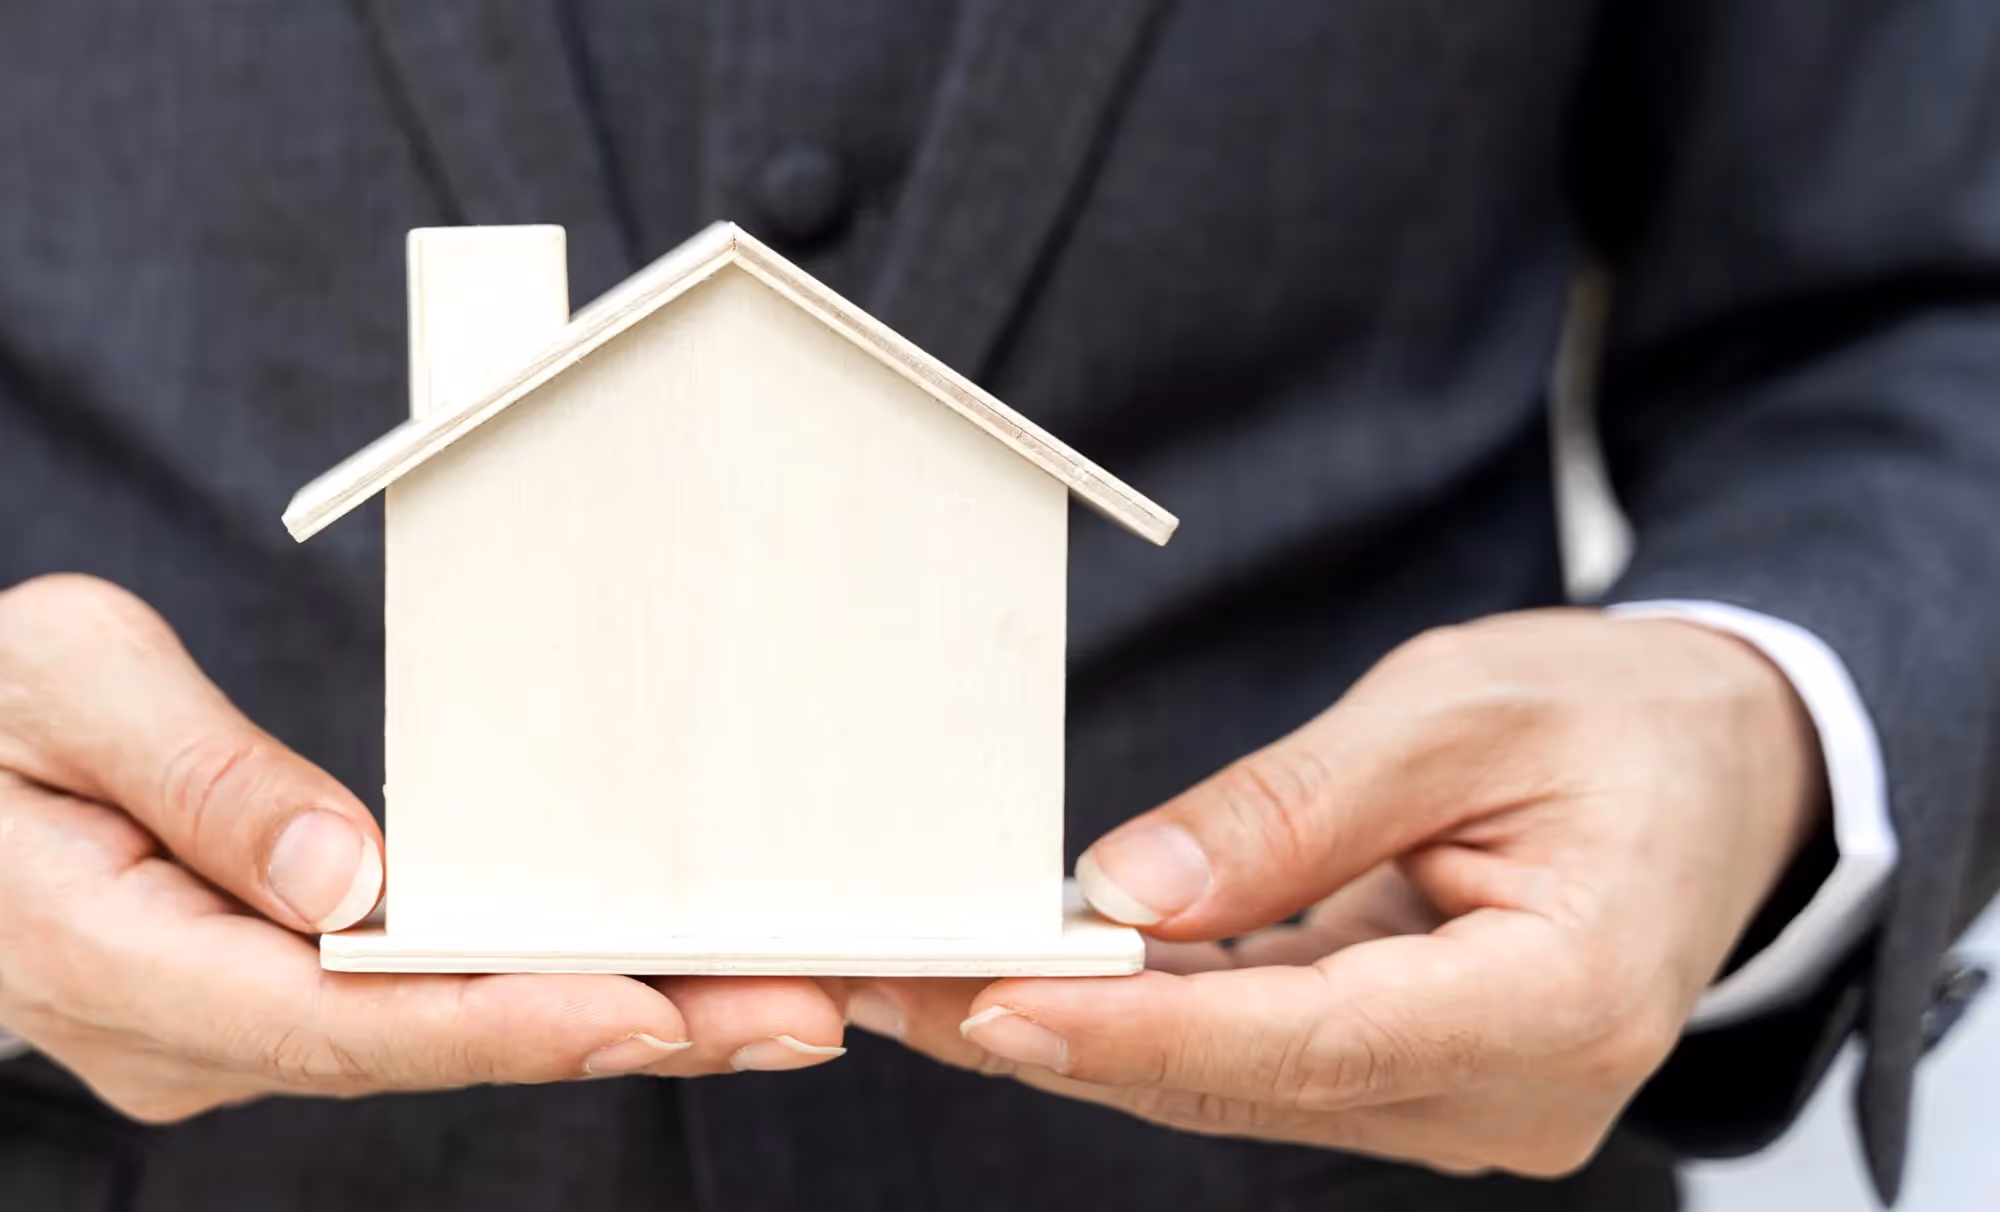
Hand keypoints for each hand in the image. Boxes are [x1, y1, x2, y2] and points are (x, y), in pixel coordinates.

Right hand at [0, 574, 846, 1121]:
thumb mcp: (48, 669)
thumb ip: (193, 766)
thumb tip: (346, 870)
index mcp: (98, 956)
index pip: (328, 1014)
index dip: (495, 1017)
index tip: (645, 1007)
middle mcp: (171, 1035)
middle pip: (415, 1052)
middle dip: (611, 1032)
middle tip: (796, 1012)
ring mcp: (212, 1039)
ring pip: (424, 1045)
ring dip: (599, 1022)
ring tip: (777, 1000)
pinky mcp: (249, 1011)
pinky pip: (400, 1015)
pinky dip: (527, 996)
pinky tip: (655, 977)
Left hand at [851, 609, 1820, 1174]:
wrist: (1723, 767)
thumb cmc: (1615, 721)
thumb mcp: (1459, 711)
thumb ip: (1292, 809)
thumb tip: (1125, 893)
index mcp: (1561, 1003)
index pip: (1307, 1040)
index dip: (1137, 1030)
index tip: (993, 1004)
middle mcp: (1512, 1094)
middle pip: (1243, 1080)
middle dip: (1058, 1033)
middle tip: (892, 984)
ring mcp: (1461, 1104)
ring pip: (1231, 1082)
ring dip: (1076, 1030)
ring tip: (921, 976)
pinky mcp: (1412, 1080)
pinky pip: (1255, 1058)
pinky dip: (1141, 1015)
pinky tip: (1028, 972)